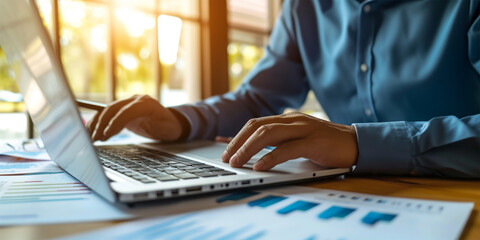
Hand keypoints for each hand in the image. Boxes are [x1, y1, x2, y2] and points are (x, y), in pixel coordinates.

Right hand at [87, 95, 183, 141]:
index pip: (127, 110)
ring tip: (91, 137)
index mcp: (147, 103)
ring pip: (108, 110)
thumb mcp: (166, 128)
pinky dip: (100, 122)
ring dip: (97, 123)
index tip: (106, 134)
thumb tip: (144, 128)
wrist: (173, 122)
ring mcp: (129, 103)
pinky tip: (93, 132)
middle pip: (114, 108)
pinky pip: (108, 114)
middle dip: (102, 123)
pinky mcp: (123, 109)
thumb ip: (153, 127)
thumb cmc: (170, 127)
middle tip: (94, 139)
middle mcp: (136, 100)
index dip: (115, 122)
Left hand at [221, 112, 357, 170]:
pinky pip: (287, 149)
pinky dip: (270, 158)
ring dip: (249, 149)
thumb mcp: (299, 140)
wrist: (357, 143)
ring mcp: (303, 129)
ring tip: (237, 162)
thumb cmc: (326, 144)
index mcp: (288, 119)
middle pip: (257, 127)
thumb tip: (256, 152)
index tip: (225, 148)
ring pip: (268, 134)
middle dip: (238, 142)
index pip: (256, 123)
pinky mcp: (313, 142)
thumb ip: (279, 142)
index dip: (238, 135)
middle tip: (227, 158)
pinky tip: (260, 166)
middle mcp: (293, 120)